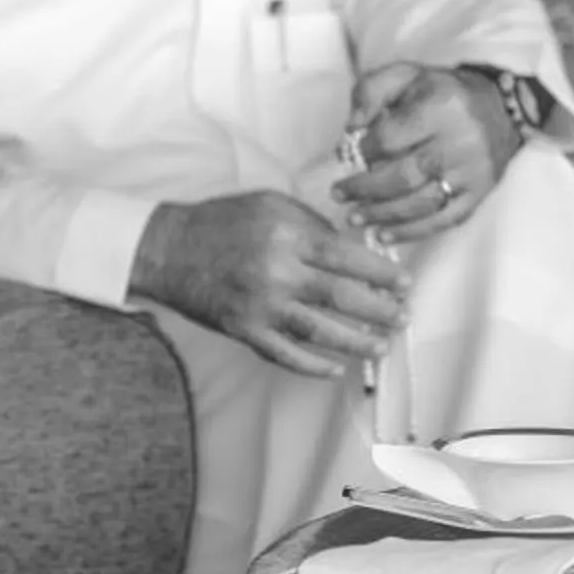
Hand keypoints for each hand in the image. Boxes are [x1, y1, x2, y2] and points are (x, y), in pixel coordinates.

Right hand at [131, 190, 407, 376]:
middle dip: (379, 310)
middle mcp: (277, 274)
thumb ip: (312, 223)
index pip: (347, 258)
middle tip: (404, 316)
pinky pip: (283, 355)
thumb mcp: (271, 204)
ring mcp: (260, 308)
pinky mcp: (243, 331)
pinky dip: (311, 366)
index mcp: (288, 237)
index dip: (381, 273)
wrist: (168, 250)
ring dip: (356, 342)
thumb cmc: (222, 221)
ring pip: (318, 332)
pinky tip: (335, 369)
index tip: (405, 282)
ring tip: (383, 347)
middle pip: (340, 297)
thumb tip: (351, 246)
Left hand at [332, 62, 518, 244]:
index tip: (347, 155)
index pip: (390, 138)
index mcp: (442, 106)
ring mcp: (472, 171)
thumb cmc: (446, 92)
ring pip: (420, 203)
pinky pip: (442, 220)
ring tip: (354, 217)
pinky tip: (383, 234)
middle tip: (339, 194)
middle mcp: (460, 140)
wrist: (504, 109)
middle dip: (364, 189)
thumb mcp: (408, 75)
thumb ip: (371, 91)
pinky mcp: (480, 193)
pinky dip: (410, 232)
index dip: (363, 150)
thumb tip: (351, 129)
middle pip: (403, 176)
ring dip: (381, 214)